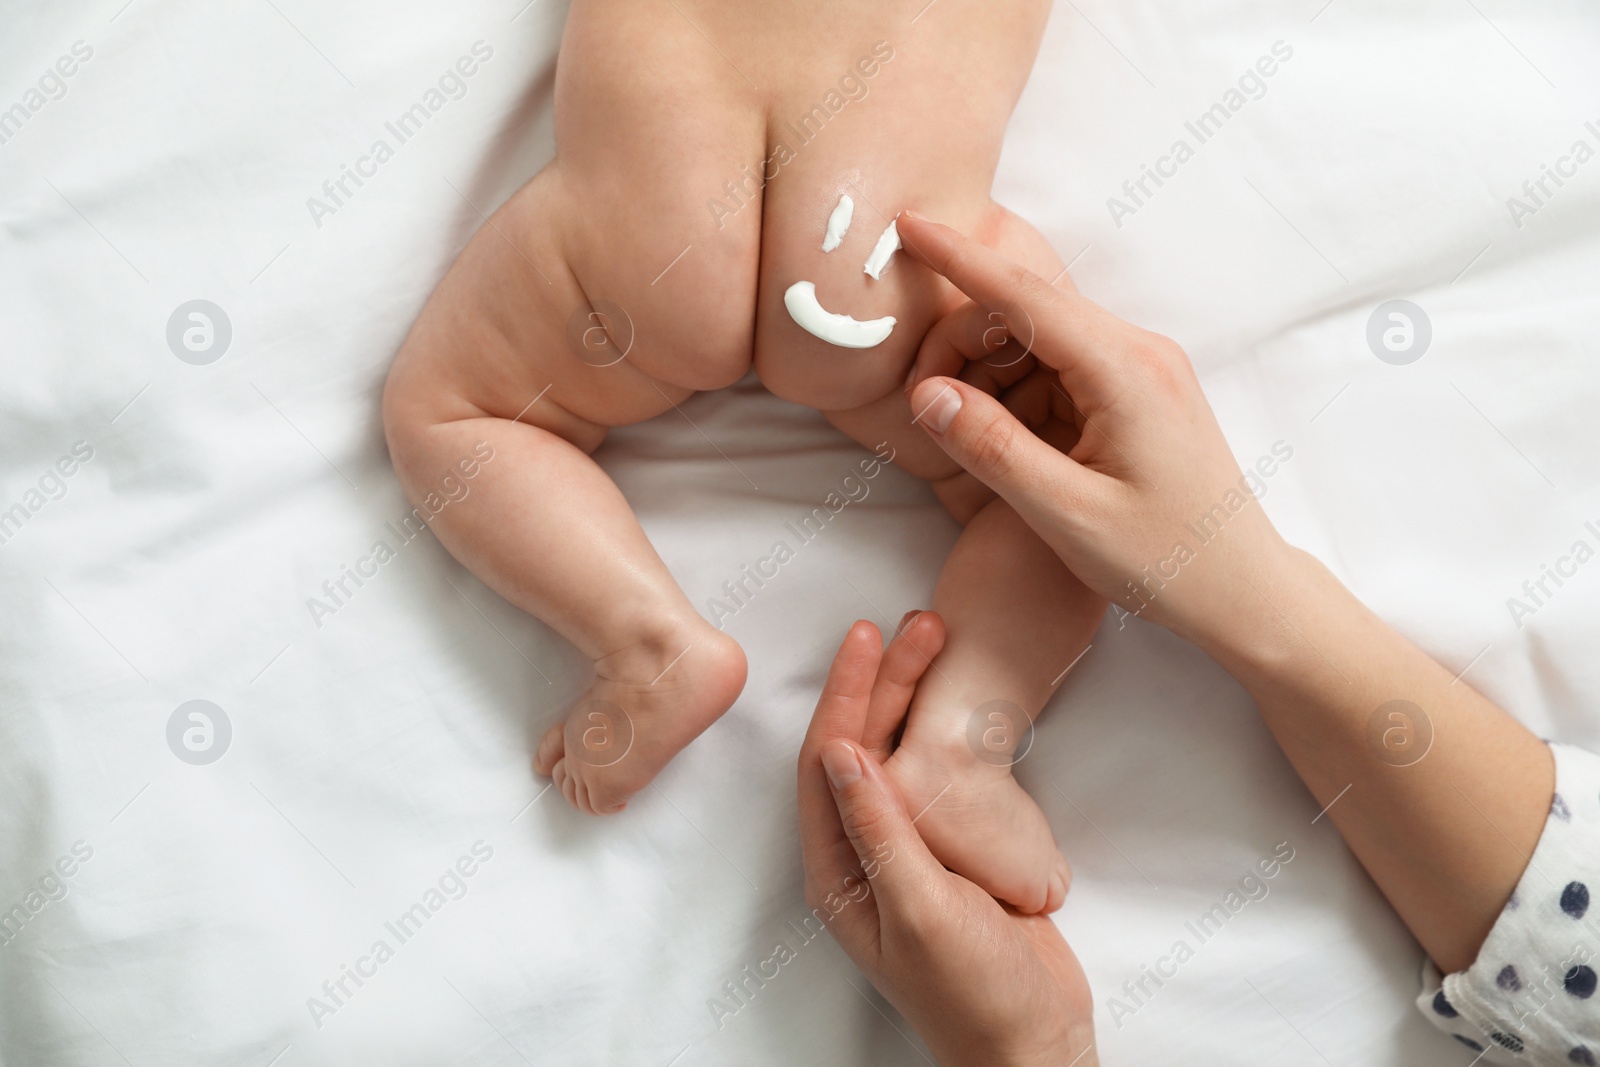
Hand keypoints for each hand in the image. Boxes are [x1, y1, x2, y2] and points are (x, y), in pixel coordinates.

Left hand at [798, 614, 1096, 1066]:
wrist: (1035, 1041)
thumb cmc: (976, 993)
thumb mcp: (923, 910)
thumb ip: (880, 830)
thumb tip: (841, 750)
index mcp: (837, 870)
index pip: (826, 761)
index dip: (846, 695)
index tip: (868, 638)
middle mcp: (861, 852)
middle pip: (862, 746)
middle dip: (887, 682)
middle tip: (923, 622)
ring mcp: (905, 849)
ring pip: (900, 753)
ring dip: (916, 697)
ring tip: (942, 637)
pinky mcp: (947, 849)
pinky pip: (935, 775)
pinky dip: (946, 731)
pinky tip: (964, 698)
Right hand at [897, 212, 1292, 650]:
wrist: (1243, 591)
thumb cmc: (1166, 561)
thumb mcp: (1067, 516)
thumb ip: (994, 451)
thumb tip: (929, 394)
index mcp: (1125, 371)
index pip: (1025, 296)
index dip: (960, 258)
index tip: (908, 224)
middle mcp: (1137, 353)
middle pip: (1026, 313)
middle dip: (963, 341)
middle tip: (922, 403)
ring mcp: (1141, 370)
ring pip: (1039, 342)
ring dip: (988, 372)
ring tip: (962, 434)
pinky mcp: (1137, 394)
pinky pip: (1060, 371)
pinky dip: (1018, 393)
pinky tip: (1004, 440)